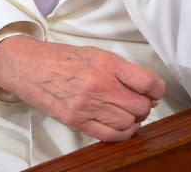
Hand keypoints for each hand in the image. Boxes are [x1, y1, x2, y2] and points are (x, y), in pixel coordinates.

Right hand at [0, 36, 165, 141]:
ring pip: (128, 123)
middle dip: (145, 106)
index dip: (157, 89)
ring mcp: (87, 106)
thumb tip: (147, 87)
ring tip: (127, 111)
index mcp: (105, 63)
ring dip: (134, 120)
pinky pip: (111, 136)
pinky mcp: (78, 122)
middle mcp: (98, 85)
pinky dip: (122, 133)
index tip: (155, 90)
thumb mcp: (96, 54)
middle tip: (140, 100)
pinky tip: (120, 124)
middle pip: (140, 106)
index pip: (146, 81)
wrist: (32, 68)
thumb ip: (121, 69)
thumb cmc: (65, 59)